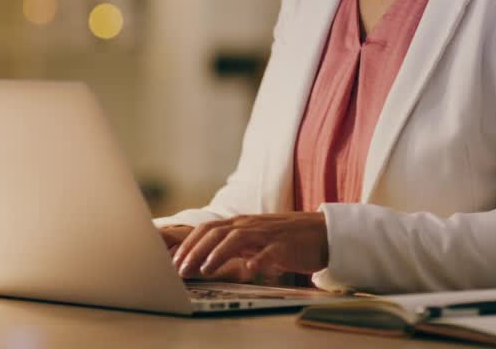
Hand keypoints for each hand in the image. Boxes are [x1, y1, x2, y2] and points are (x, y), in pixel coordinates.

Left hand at [160, 224, 277, 282]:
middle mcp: (250, 226)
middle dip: (195, 250)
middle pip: (216, 232)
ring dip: (218, 253)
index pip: (208, 229)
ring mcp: (267, 234)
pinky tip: (249, 270)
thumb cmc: (285, 239)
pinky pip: (269, 252)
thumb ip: (233, 246)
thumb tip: (205, 260)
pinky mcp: (285, 246)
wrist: (321, 233)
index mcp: (241, 224)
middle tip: (181, 269)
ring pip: (237, 238)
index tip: (174, 261)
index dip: (189, 244)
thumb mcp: (255, 240)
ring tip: (205, 269)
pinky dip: (258, 261)